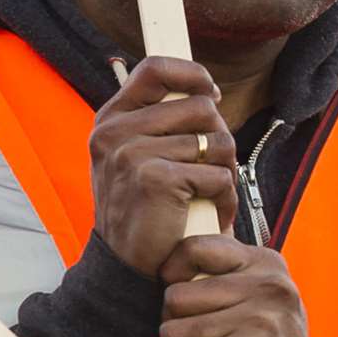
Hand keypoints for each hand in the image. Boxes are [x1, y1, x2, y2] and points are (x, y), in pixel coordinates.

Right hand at [90, 57, 239, 276]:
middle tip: (213, 169)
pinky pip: (217, 175)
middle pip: (201, 107)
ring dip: (225, 173)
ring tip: (210, 195)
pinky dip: (224, 198)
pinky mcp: (154, 179)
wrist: (126, 268)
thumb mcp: (137, 159)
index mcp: (112, 120)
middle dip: (219, 140)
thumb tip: (206, 92)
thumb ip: (160, 124)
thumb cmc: (145, 212)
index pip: (156, 68)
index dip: (192, 74)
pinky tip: (210, 213)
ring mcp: (130, 153)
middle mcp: (115, 132)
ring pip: (216, 142)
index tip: (210, 93)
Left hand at [157, 235, 337, 336]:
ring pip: (172, 331)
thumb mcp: (263, 296)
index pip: (195, 247)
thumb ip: (228, 272)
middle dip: (174, 323)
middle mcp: (265, 287)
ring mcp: (255, 321)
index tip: (179, 293)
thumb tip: (174, 251)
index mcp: (266, 264)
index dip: (172, 270)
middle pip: (175, 295)